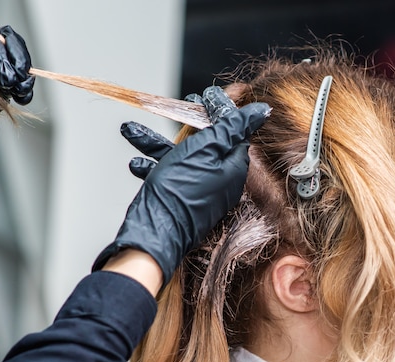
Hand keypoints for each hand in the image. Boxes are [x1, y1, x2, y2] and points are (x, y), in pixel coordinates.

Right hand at [92, 86, 269, 286]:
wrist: (155, 233)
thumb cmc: (180, 191)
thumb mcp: (206, 149)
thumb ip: (232, 127)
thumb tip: (263, 110)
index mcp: (233, 166)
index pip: (233, 130)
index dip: (220, 110)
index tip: (207, 94)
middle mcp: (220, 179)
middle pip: (206, 141)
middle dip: (187, 122)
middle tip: (178, 105)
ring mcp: (201, 190)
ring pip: (180, 157)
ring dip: (155, 143)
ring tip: (131, 130)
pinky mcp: (182, 199)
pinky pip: (169, 175)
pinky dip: (151, 166)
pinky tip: (135, 161)